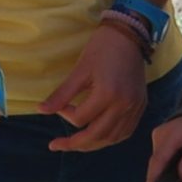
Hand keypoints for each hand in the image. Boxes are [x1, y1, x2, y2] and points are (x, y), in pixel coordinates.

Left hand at [44, 27, 147, 150]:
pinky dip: (110, 138)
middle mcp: (124, 105)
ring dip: (93, 144)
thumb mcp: (79, 70)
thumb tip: (41, 110)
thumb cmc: (102, 48)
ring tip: (76, 144)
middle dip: (75, 143)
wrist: (129, 35)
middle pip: (97, 135)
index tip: (59, 105)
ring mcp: (134, 107)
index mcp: (108, 94)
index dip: (65, 114)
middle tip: (57, 145)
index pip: (81, 119)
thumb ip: (62, 94)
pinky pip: (125, 131)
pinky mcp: (140, 106)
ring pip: (112, 138)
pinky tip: (98, 136)